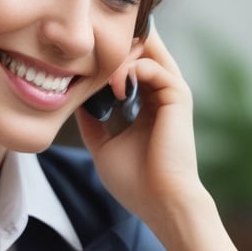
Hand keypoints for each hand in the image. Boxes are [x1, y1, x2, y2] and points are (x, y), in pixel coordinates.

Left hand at [76, 21, 205, 226]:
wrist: (160, 201)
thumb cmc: (135, 182)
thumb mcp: (103, 147)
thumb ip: (91, 122)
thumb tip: (74, 99)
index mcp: (145, 104)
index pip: (128, 65)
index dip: (104, 59)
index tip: (78, 67)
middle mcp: (160, 94)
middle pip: (138, 49)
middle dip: (110, 50)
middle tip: (86, 62)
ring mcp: (170, 92)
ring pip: (145, 50)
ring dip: (118, 58)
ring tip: (100, 76)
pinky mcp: (177, 95)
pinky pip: (152, 65)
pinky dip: (130, 70)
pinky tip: (117, 91)